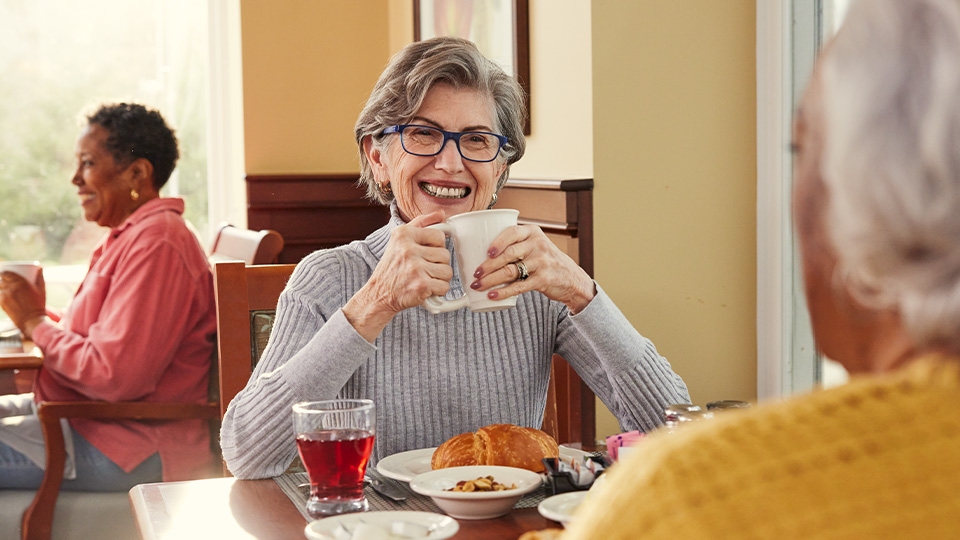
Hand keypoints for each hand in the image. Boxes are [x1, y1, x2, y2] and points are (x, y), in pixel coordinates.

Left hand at [0, 270, 47, 338]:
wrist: (32, 321)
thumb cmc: (38, 305)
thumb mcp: (42, 290)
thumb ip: (40, 278)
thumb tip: (39, 268)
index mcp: (21, 282)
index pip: (6, 273)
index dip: (4, 272)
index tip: (6, 274)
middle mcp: (11, 287)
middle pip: (1, 280)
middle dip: (3, 280)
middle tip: (6, 282)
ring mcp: (5, 295)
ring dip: (1, 287)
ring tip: (6, 290)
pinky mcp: (2, 303)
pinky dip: (1, 294)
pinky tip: (6, 297)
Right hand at [343, 211, 452, 340]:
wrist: (379, 295)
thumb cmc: (392, 267)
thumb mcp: (399, 240)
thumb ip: (421, 223)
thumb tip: (442, 214)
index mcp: (404, 234)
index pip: (439, 235)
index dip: (435, 247)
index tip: (424, 254)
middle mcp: (408, 249)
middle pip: (445, 254)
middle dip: (437, 264)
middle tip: (421, 269)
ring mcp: (415, 267)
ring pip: (447, 271)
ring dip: (439, 278)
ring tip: (423, 278)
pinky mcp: (422, 285)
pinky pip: (444, 286)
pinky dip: (437, 291)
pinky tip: (424, 289)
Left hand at [470, 224, 596, 313]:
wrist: (571, 278)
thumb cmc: (546, 260)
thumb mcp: (535, 244)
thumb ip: (515, 244)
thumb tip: (480, 252)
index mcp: (533, 232)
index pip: (512, 232)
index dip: (497, 242)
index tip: (486, 252)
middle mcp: (538, 245)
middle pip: (508, 254)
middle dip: (488, 265)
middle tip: (475, 274)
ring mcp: (541, 262)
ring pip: (511, 271)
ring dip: (491, 280)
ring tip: (478, 286)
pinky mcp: (543, 280)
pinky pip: (519, 286)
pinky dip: (503, 292)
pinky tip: (492, 295)